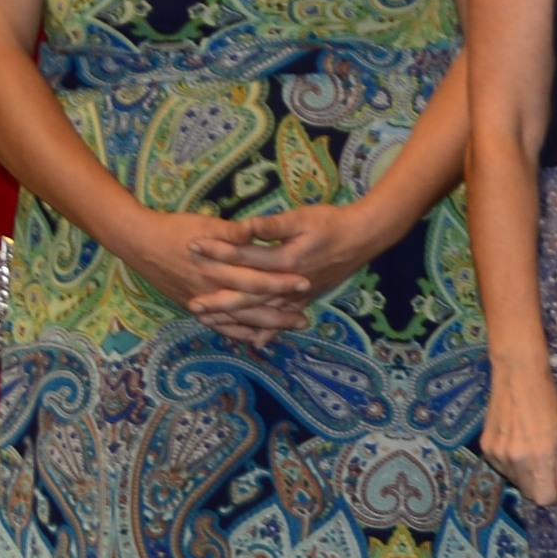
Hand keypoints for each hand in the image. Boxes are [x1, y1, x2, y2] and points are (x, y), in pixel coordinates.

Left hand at [186, 198, 388, 342]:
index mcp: (286, 260)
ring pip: (262, 311)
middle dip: (219, 300)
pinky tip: (255, 340)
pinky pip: (284, 319)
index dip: (217, 250)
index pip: (243, 257)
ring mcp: (298, 294)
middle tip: (192, 304)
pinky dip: (269, 330)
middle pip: (247, 295)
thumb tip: (246, 227)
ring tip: (211, 322)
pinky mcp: (306, 298)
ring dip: (236, 318)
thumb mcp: (303, 218)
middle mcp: (289, 283)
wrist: (365, 236)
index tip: (191, 245)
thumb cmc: (333, 223)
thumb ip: (273, 226)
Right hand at [481, 358, 556, 508]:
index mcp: (539, 457)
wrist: (517, 377)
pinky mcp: (484, 448)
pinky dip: (511, 462)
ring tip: (530, 446)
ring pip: (514, 481)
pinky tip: (516, 441)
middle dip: (540, 484)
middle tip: (546, 461)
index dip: (553, 495)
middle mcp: (515, 460)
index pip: (543, 499)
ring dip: (525, 473)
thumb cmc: (547, 404)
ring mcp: (497, 455)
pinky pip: (501, 468)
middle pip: (527, 493)